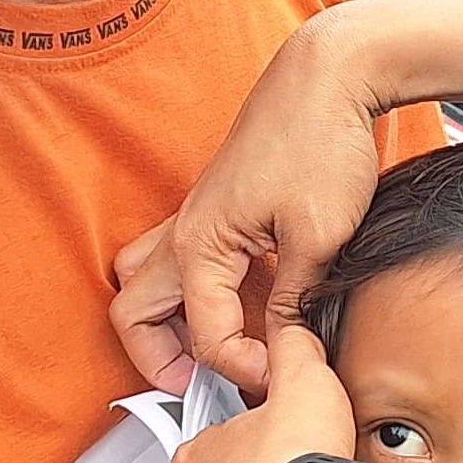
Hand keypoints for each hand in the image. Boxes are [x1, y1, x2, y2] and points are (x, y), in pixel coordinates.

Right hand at [112, 0, 462, 393]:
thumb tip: (286, 343)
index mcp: (199, 244)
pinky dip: (196, 294)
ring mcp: (196, 217)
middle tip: (202, 385)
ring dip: (168, 323)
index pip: (205, 335)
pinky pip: (183, 262)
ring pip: (148, 283)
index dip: (243, 367)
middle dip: (158, 359)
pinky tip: (245, 306)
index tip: (283, 374)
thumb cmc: (319, 141)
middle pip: (134, 311)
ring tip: (214, 352)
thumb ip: (294, 299)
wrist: (329, 77)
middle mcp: (184, 232)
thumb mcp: (319, 237)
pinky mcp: (218, 207)